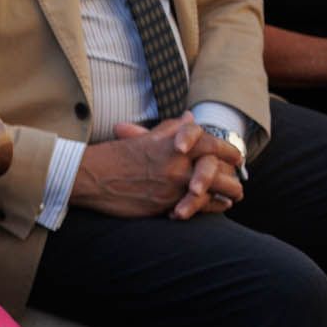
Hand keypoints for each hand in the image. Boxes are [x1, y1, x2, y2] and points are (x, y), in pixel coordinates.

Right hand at [70, 114, 244, 219]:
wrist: (90, 177)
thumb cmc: (115, 155)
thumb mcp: (145, 136)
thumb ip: (172, 128)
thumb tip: (191, 118)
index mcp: (174, 144)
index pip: (215, 145)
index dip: (229, 152)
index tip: (234, 157)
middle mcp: (178, 165)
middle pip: (222, 171)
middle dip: (233, 179)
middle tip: (236, 183)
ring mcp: (174, 187)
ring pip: (215, 193)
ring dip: (227, 195)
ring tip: (231, 197)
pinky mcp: (167, 205)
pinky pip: (199, 209)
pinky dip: (210, 208)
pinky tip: (213, 206)